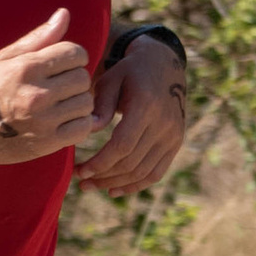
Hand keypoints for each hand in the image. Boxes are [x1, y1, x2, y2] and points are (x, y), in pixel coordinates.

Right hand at [0, 8, 104, 165]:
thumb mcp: (4, 58)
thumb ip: (38, 37)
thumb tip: (65, 13)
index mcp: (26, 68)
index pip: (75, 53)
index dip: (73, 56)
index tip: (63, 65)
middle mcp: (37, 93)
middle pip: (83, 77)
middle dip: (74, 79)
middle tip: (59, 87)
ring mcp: (44, 120)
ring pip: (86, 103)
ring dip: (78, 102)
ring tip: (60, 105)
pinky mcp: (48, 142)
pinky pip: (84, 127)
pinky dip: (80, 124)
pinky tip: (64, 121)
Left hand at [76, 34, 188, 194]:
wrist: (164, 66)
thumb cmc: (129, 72)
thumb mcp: (111, 79)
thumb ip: (101, 105)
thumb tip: (89, 130)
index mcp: (146, 106)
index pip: (122, 145)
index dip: (100, 163)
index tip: (79, 170)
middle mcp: (164, 123)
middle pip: (131, 162)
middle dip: (102, 176)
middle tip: (80, 181)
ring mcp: (173, 135)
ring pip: (143, 172)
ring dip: (115, 184)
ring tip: (92, 186)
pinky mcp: (176, 143)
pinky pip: (156, 173)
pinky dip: (135, 185)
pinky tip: (114, 190)